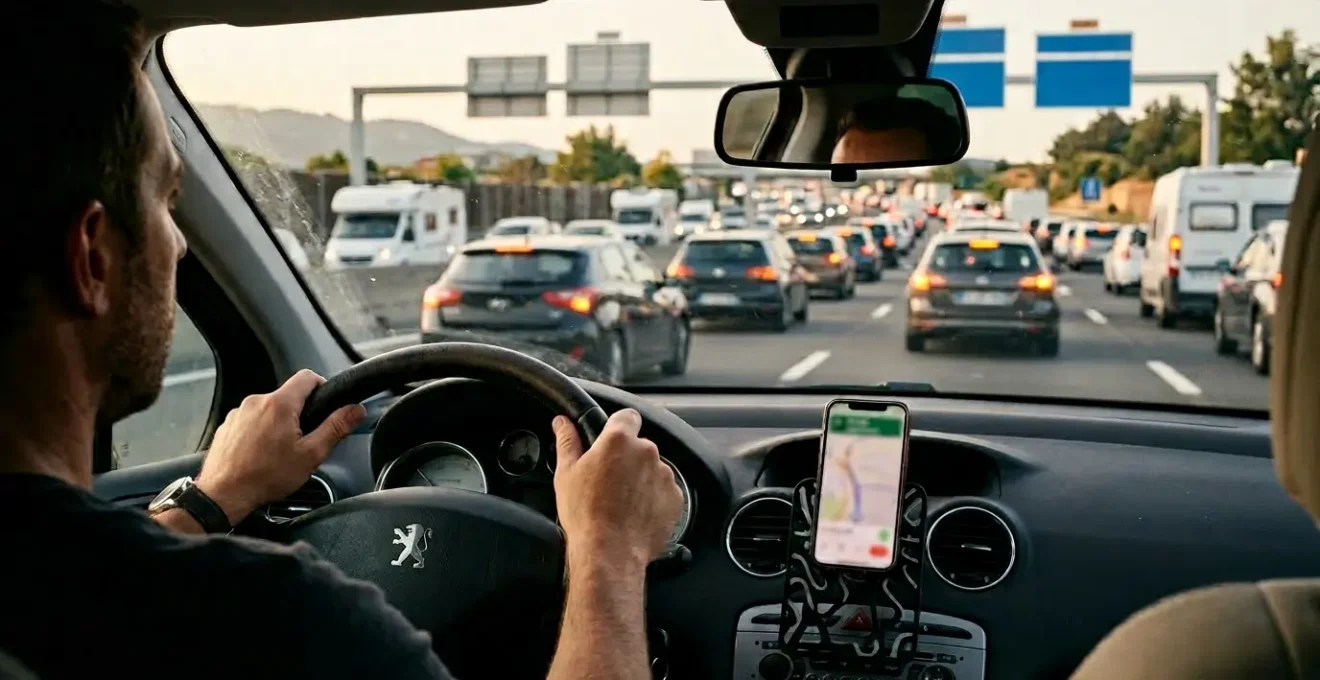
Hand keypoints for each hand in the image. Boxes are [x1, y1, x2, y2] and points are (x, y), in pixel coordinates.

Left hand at [196, 369, 365, 523]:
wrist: (223, 494)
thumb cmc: (265, 477)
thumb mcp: (311, 454)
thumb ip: (336, 428)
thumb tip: (356, 410)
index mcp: (280, 404)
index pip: (307, 377)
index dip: (322, 386)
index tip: (325, 403)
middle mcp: (256, 402)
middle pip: (287, 396)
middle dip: (299, 414)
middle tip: (304, 440)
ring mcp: (239, 413)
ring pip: (268, 410)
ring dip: (278, 424)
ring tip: (280, 452)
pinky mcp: (227, 426)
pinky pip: (251, 421)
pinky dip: (259, 433)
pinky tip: (261, 455)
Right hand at [551, 409, 682, 570]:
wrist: (611, 552)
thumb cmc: (586, 514)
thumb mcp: (567, 474)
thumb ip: (567, 441)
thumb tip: (562, 423)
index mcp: (619, 440)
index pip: (627, 416)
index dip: (618, 426)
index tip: (611, 440)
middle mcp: (646, 452)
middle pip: (639, 446)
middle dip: (627, 459)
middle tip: (608, 481)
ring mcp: (664, 475)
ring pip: (652, 469)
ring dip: (641, 479)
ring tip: (621, 502)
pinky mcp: (675, 497)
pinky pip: (664, 491)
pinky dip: (653, 498)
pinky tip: (635, 513)